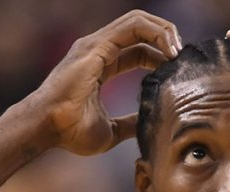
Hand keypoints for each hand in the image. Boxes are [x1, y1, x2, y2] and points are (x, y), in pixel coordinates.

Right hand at [34, 11, 181, 155]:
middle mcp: (97, 49)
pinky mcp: (97, 45)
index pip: (138, 49)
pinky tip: (169, 52)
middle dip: (165, 38)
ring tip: (178, 51)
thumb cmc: (70, 131)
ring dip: (164, 32)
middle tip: (182, 58)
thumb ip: (130, 123)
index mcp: (100, 64)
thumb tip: (148, 126)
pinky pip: (133, 27)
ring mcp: (95, 44)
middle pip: (140, 29)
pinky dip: (155, 34)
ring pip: (138, 21)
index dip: (160, 56)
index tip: (176, 71)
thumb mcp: (112, 131)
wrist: (47, 128)